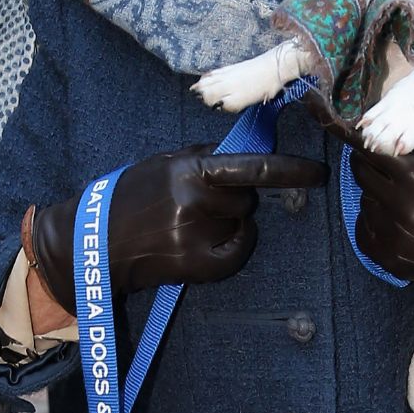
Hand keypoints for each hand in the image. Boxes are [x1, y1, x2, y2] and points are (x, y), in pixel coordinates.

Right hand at [28, 147, 327, 312]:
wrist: (94, 242)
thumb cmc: (131, 196)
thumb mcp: (164, 163)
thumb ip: (205, 157)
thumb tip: (250, 147)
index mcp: (187, 171)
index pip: (253, 168)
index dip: (291, 170)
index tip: (319, 173)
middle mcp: (194, 202)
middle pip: (247, 199)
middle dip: (233, 199)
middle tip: (197, 204)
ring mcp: (195, 237)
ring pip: (241, 224)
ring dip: (227, 222)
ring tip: (187, 224)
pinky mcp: (195, 265)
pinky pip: (237, 251)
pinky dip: (230, 246)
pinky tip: (202, 244)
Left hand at [348, 109, 413, 340]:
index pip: (374, 150)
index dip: (377, 143)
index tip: (380, 140)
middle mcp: (399, 206)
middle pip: (363, 174)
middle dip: (374, 165)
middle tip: (390, 163)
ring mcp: (393, 235)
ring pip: (364, 201)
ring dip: (376, 193)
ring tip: (399, 190)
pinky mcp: (390, 257)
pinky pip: (365, 230)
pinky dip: (374, 221)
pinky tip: (395, 215)